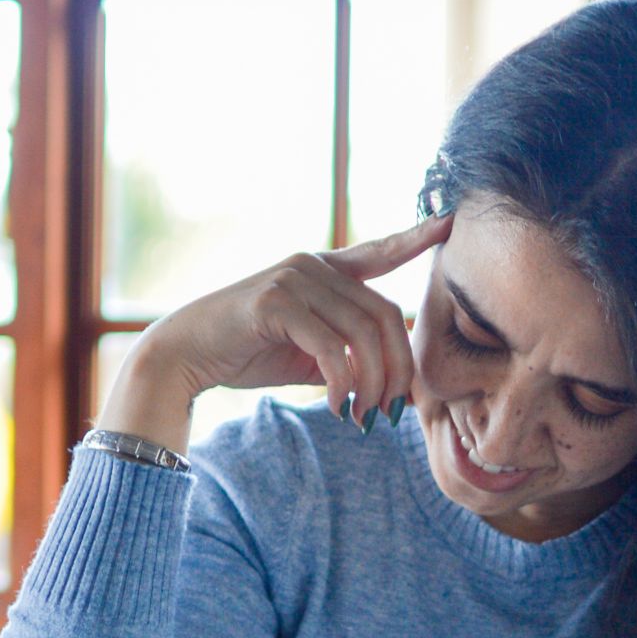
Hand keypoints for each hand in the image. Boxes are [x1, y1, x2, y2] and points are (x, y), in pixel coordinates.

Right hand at [99, 217, 452, 450]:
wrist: (186, 355)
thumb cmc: (246, 353)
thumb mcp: (306, 354)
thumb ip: (345, 354)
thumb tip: (388, 381)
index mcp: (322, 270)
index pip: (378, 252)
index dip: (414, 239)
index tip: (449, 223)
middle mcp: (312, 265)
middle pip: (384, 314)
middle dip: (397, 368)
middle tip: (390, 409)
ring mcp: (293, 279)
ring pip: (362, 334)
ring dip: (372, 383)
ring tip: (363, 415)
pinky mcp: (275, 302)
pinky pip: (330, 348)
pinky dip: (342, 384)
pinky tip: (337, 407)